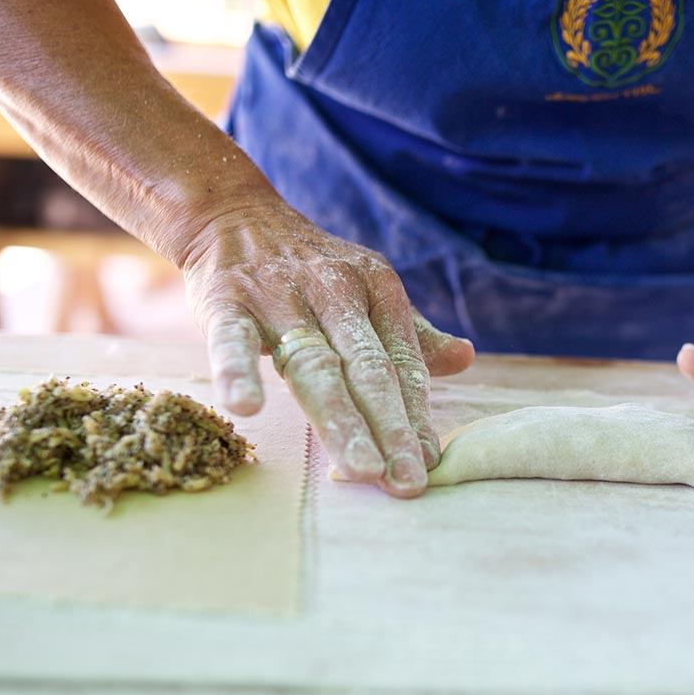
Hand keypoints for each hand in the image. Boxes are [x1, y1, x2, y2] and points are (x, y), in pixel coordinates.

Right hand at [178, 202, 474, 498]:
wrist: (231, 212)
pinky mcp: (227, 299)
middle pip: (368, 369)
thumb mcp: (366, 291)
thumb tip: (466, 360)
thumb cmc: (309, 268)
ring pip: (314, 364)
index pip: (402, 362)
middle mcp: (334, 290)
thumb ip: (411, 334)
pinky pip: (232, 340)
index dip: (416, 415)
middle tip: (407, 482)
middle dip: (391, 429)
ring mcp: (280, 295)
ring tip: (359, 468)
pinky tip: (247, 408)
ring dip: (338, 419)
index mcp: (377, 288)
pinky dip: (238, 371)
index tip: (429, 464)